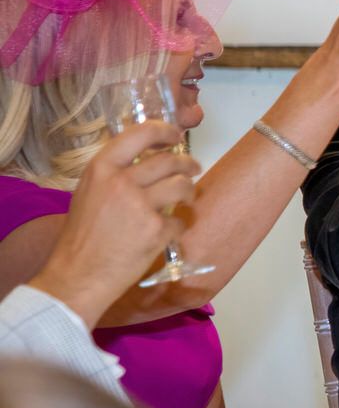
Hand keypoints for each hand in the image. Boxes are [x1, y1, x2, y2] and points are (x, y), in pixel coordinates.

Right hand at [29, 121, 198, 325]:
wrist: (77, 276)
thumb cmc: (81, 237)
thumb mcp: (89, 193)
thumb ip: (116, 175)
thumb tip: (147, 161)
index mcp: (101, 170)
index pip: (140, 134)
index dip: (164, 131)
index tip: (175, 134)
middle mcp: (121, 182)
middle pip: (170, 161)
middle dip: (188, 163)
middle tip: (193, 168)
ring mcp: (140, 206)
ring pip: (182, 186)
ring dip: (189, 191)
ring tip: (186, 197)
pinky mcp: (156, 230)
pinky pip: (180, 220)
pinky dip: (178, 226)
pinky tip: (167, 231)